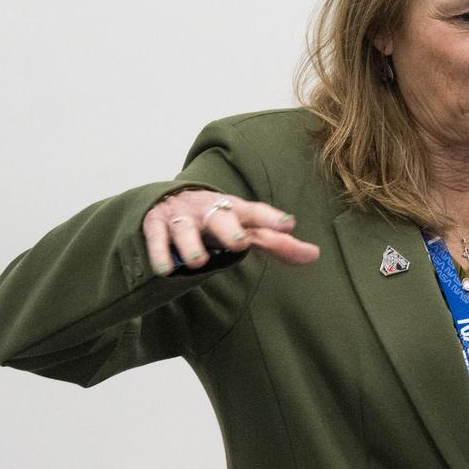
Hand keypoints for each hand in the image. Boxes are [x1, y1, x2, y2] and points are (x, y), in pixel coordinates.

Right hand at [143, 189, 320, 277]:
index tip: (288, 225)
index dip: (271, 218)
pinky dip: (159, 253)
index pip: (255, 212)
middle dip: (229, 229)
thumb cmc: (215, 219)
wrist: (168, 198)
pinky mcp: (154, 223)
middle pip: (220, 217)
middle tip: (239, 244)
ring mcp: (180, 216)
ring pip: (185, 229)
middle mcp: (208, 209)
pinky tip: (165, 269)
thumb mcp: (244, 227)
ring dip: (192, 245)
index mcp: (233, 209)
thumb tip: (314, 256)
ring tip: (198, 262)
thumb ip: (276, 244)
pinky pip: (155, 237)